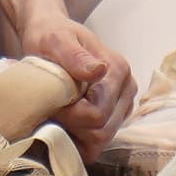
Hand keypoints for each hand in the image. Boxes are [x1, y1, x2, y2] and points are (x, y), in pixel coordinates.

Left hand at [20, 16, 136, 159]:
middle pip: (101, 132)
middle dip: (72, 127)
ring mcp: (121, 105)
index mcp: (118, 71)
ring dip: (74, 134)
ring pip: (100, 140)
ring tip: (55, 114)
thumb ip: (74, 56)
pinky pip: (97, 142)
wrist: (49, 34)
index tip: (50, 102)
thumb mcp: (56, 40)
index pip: (97, 114)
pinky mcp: (113, 116)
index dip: (69, 115)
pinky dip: (78, 140)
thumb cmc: (50, 36)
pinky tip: (62, 125)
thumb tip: (98, 71)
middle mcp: (126, 89)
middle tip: (50, 109)